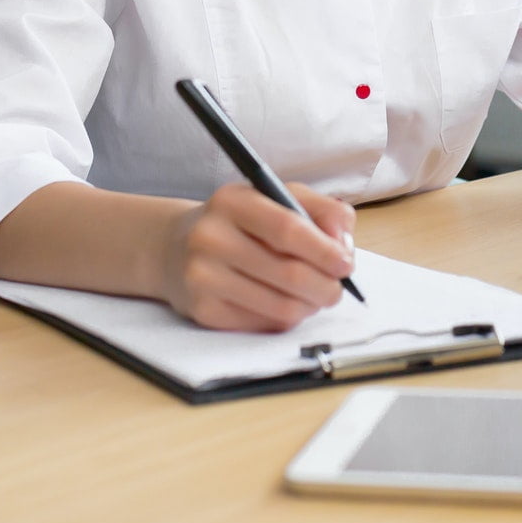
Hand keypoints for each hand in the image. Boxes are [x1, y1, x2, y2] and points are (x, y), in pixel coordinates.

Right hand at [162, 182, 356, 331]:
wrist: (175, 248)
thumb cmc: (240, 223)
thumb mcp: (276, 198)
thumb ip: (321, 210)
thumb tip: (343, 244)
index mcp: (232, 201)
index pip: (288, 228)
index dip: (324, 250)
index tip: (346, 263)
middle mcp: (211, 237)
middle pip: (288, 273)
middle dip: (326, 286)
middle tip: (337, 289)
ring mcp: (203, 277)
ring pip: (280, 305)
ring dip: (310, 306)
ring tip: (314, 297)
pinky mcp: (203, 311)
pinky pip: (263, 324)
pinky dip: (285, 318)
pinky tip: (283, 303)